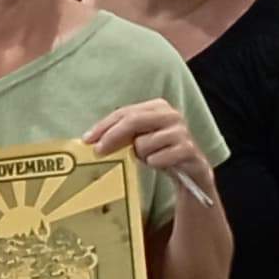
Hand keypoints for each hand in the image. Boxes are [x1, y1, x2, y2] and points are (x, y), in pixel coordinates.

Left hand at [84, 98, 215, 205]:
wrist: (191, 171)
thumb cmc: (160, 151)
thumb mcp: (140, 139)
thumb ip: (121, 134)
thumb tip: (91, 140)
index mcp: (157, 106)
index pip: (125, 112)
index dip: (104, 125)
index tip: (86, 139)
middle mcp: (171, 115)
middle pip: (133, 120)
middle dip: (112, 136)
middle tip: (98, 151)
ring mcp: (181, 131)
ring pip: (144, 143)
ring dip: (141, 155)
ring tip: (149, 158)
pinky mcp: (188, 149)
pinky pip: (157, 158)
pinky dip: (155, 163)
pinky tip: (162, 164)